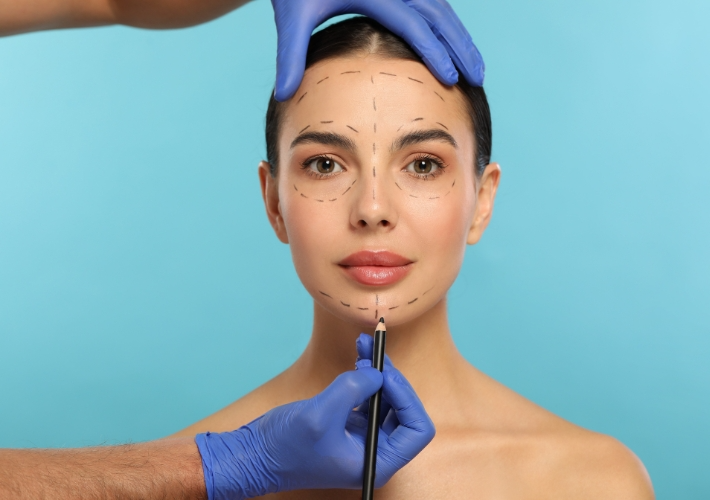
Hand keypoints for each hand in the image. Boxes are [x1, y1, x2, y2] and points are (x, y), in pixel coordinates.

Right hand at [195, 334, 434, 498]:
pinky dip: (365, 375)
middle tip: (377, 352)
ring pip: (386, 398)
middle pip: (403, 409)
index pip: (416, 429)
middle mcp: (375, 450)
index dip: (407, 398)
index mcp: (378, 462)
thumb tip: (377, 372)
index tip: (386, 374)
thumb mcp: (320, 416)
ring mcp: (362, 436)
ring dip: (379, 371)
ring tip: (366, 346)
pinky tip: (358, 357)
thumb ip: (352, 390)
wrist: (256, 454)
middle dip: (392, 378)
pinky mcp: (348, 423)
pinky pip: (368, 396)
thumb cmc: (285, 447)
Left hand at [271, 0, 484, 100]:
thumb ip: (290, 55)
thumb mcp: (291, 17)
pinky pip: (431, 3)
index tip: (451, 78)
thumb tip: (283, 95)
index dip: (434, 51)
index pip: (412, 22)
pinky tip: (454, 46)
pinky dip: (446, 26)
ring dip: (459, 36)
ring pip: (440, 7)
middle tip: (478, 78)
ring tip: (475, 67)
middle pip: (437, 13)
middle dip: (460, 46)